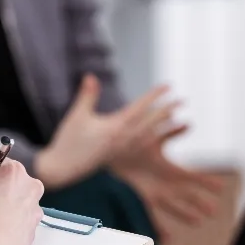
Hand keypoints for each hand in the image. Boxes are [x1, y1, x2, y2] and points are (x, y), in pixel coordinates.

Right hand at [34, 75, 176, 188]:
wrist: (61, 169)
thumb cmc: (67, 141)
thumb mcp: (77, 116)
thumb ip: (87, 95)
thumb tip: (90, 75)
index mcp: (115, 128)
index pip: (140, 108)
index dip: (155, 96)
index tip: (168, 86)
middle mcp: (123, 140)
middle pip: (151, 123)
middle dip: (167, 110)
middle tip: (182, 100)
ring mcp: (123, 151)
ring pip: (150, 136)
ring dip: (164, 126)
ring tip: (176, 116)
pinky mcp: (120, 159)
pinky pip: (143, 149)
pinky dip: (154, 140)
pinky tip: (160, 135)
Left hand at [110, 124, 223, 239]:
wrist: (113, 151)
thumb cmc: (134, 142)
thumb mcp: (153, 137)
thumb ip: (170, 131)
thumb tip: (189, 123)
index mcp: (170, 170)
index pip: (193, 177)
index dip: (206, 182)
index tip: (221, 187)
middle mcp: (165, 184)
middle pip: (186, 195)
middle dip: (199, 202)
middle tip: (214, 211)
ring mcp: (154, 193)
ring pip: (173, 207)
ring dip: (185, 214)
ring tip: (197, 222)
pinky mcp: (141, 198)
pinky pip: (151, 215)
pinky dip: (159, 228)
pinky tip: (168, 240)